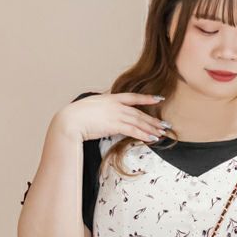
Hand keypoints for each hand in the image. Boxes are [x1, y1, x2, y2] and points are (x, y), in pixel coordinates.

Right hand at [50, 91, 167, 145]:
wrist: (71, 120)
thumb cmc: (76, 116)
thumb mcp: (91, 107)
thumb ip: (101, 108)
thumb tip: (104, 113)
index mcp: (111, 98)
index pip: (133, 97)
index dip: (146, 98)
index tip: (158, 99)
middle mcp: (116, 105)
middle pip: (139, 113)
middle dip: (153, 120)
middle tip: (165, 125)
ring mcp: (116, 114)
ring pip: (139, 121)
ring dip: (152, 128)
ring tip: (162, 133)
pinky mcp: (115, 125)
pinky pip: (134, 130)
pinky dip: (144, 134)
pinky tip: (152, 138)